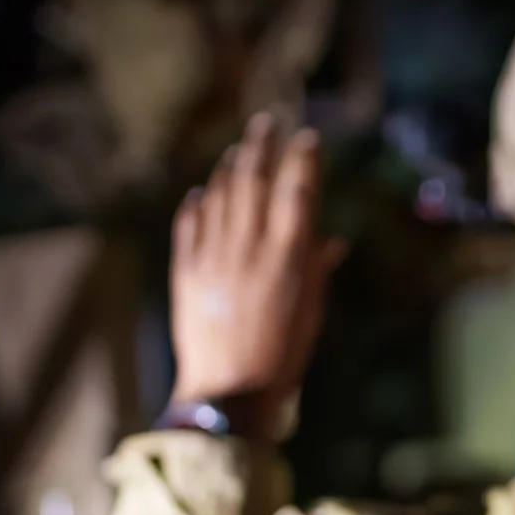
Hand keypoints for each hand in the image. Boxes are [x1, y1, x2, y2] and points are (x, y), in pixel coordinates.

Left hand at [168, 112, 343, 440]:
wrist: (228, 392)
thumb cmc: (282, 357)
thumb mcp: (311, 313)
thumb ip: (316, 270)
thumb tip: (329, 239)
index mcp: (287, 259)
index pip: (297, 191)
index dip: (304, 159)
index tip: (308, 137)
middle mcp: (248, 249)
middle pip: (253, 180)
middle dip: (261, 145)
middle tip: (266, 122)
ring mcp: (213, 257)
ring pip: (219, 195)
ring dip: (229, 168)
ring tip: (237, 150)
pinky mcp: (185, 271)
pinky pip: (189, 224)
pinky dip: (197, 203)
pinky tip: (201, 192)